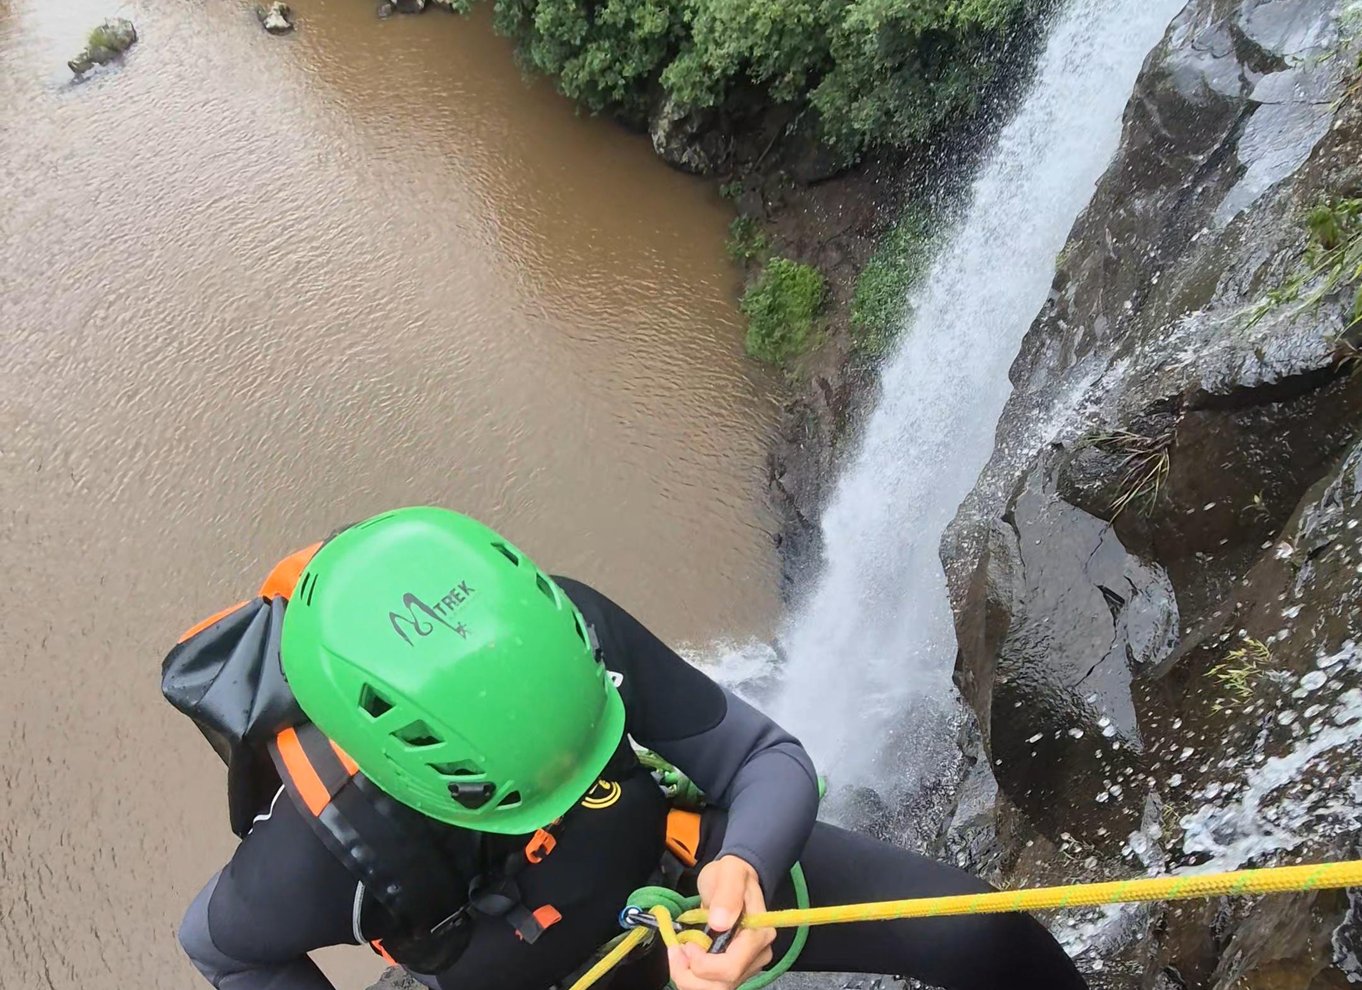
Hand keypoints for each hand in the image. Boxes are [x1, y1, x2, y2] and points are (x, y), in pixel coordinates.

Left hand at [668, 855, 774, 989]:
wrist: (733, 878)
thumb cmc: (732, 874)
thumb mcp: (729, 872)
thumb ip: (727, 894)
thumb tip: (719, 922)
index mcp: (758, 934)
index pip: (732, 966)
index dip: (704, 964)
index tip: (687, 945)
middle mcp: (756, 955)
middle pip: (723, 984)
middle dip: (691, 975)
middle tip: (675, 951)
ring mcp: (745, 964)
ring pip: (715, 989)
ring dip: (688, 978)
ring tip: (677, 954)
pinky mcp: (732, 967)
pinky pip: (710, 984)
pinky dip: (691, 976)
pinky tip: (684, 958)